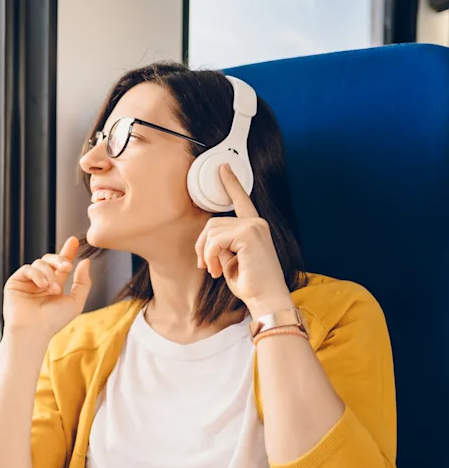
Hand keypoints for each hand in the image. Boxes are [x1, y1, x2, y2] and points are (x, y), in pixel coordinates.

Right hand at [3, 236, 91, 341]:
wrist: (33, 330)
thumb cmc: (54, 321)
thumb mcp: (76, 302)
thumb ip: (83, 282)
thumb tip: (85, 262)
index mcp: (54, 286)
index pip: (61, 265)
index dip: (67, 252)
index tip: (74, 241)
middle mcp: (41, 282)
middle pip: (50, 260)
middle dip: (60, 260)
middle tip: (67, 267)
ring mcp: (28, 282)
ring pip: (40, 263)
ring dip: (50, 274)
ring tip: (52, 289)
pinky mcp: (15, 282)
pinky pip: (28, 268)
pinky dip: (37, 274)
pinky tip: (42, 285)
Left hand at [194, 165, 293, 317]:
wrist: (266, 299)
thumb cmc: (251, 284)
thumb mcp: (231, 261)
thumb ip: (222, 245)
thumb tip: (207, 240)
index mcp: (254, 228)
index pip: (242, 201)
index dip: (232, 183)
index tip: (223, 168)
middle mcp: (256, 223)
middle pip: (212, 223)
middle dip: (202, 247)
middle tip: (207, 267)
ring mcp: (253, 227)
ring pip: (211, 231)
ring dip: (206, 254)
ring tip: (214, 271)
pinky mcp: (248, 234)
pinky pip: (214, 241)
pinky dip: (209, 257)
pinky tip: (217, 271)